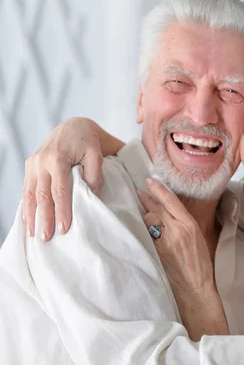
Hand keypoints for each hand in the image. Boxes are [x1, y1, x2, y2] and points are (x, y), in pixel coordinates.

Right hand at [23, 117, 104, 240]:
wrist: (74, 126)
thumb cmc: (89, 141)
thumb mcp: (96, 153)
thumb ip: (94, 173)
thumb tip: (92, 195)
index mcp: (57, 158)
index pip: (60, 190)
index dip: (62, 211)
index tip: (64, 228)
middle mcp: (41, 161)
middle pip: (42, 195)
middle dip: (44, 218)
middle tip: (46, 238)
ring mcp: (33, 163)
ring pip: (30, 193)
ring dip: (31, 215)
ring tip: (34, 234)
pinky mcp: (30, 165)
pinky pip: (27, 188)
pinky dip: (27, 204)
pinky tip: (27, 219)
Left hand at [138, 178, 227, 338]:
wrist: (195, 287)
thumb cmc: (200, 264)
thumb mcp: (198, 238)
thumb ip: (184, 224)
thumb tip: (169, 214)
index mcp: (190, 225)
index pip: (171, 200)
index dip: (159, 189)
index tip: (149, 181)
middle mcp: (176, 230)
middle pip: (156, 208)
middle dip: (147, 200)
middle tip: (139, 193)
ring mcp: (163, 242)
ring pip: (148, 220)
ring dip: (144, 216)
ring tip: (141, 214)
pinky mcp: (155, 252)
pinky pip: (145, 234)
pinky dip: (142, 230)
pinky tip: (138, 229)